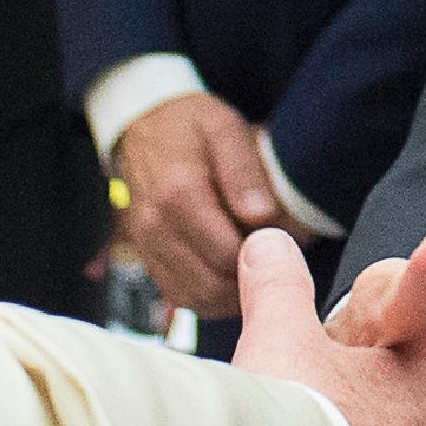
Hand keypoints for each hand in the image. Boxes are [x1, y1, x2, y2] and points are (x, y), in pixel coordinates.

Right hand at [115, 91, 285, 319]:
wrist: (142, 126)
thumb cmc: (190, 126)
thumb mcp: (224, 128)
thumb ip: (244, 170)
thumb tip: (262, 215)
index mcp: (179, 193)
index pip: (228, 254)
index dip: (263, 255)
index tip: (283, 241)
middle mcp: (155, 226)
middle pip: (213, 284)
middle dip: (251, 280)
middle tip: (275, 258)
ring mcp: (147, 247)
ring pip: (197, 299)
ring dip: (232, 294)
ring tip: (257, 266)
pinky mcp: (147, 260)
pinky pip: (180, 297)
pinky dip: (210, 297)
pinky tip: (232, 275)